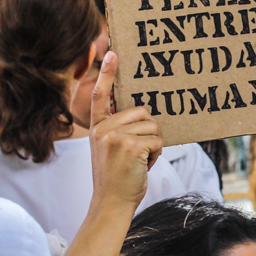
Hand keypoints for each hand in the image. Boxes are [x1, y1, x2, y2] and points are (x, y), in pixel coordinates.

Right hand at [88, 51, 161, 209]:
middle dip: (149, 132)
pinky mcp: (130, 145)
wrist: (111, 203)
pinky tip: (143, 166)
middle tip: (138, 154)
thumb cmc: (117, 178)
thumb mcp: (110, 150)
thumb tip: (143, 115)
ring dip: (154, 145)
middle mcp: (103, 129)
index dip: (107, 74)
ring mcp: (115, 136)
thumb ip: (119, 131)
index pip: (100, 96)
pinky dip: (157, 154)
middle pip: (142, 112)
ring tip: (139, 161)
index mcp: (97, 128)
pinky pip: (158, 139)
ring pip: (153, 126)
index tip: (112, 53)